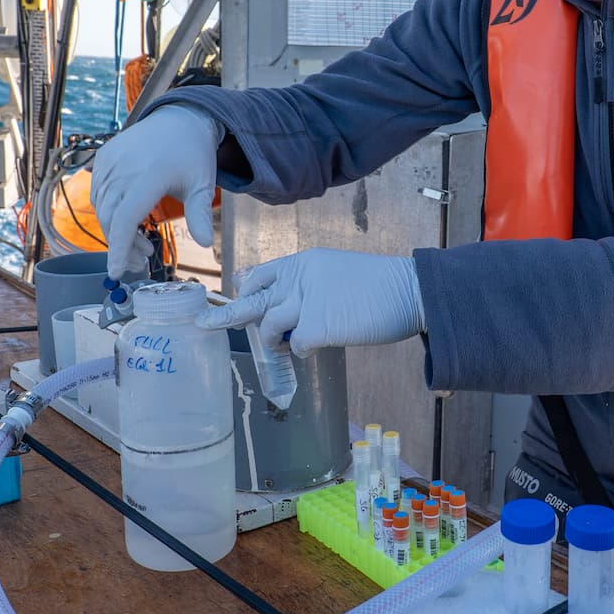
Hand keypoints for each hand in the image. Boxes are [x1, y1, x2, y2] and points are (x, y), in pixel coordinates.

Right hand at [90, 105, 219, 279]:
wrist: (180, 118)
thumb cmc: (194, 154)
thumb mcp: (203, 184)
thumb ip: (201, 214)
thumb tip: (205, 245)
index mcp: (149, 175)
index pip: (124, 220)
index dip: (119, 249)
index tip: (117, 272)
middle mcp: (124, 168)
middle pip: (111, 219)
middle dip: (123, 246)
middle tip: (143, 260)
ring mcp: (110, 161)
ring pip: (101, 207)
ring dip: (116, 230)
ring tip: (142, 243)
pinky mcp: (104, 157)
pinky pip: (98, 192)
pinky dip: (108, 210)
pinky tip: (128, 219)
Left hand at [196, 248, 424, 356]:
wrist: (411, 291)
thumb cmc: (381, 286)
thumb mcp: (337, 273)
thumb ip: (308, 284)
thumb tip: (286, 307)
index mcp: (304, 262)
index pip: (260, 274)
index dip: (246, 291)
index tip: (238, 302)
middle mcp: (300, 277)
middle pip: (252, 298)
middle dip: (226, 315)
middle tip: (202, 324)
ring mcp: (307, 300)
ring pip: (269, 325)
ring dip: (275, 340)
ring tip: (290, 346)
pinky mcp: (317, 325)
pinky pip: (295, 346)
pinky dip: (302, 351)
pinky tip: (319, 347)